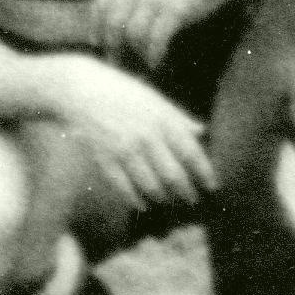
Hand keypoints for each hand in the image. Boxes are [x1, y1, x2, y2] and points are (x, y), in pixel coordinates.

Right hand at [50, 55, 215, 215]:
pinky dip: (136, 200)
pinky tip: (143, 204)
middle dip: (187, 192)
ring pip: (151, 187)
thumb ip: (179, 117)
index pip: (190, 153)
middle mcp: (146, 137)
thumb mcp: (154, 99)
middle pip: (174, 176)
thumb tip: (203, 131)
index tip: (212, 186)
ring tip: (169, 201)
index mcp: (162, 119)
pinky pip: (125, 190)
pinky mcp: (105, 160)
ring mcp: (124, 150)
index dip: (204, 173)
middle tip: (192, 200)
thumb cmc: (123, 92)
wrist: (82, 90)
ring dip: (164, 198)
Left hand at [88, 0, 242, 70]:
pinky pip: (156, 40)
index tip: (97, 40)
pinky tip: (156, 62)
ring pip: (134, 35)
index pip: (101, 3)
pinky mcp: (174, 9)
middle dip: (112, 45)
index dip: (96, 25)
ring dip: (136, 53)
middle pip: (113, 23)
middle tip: (115, 60)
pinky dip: (153, 55)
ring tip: (141, 63)